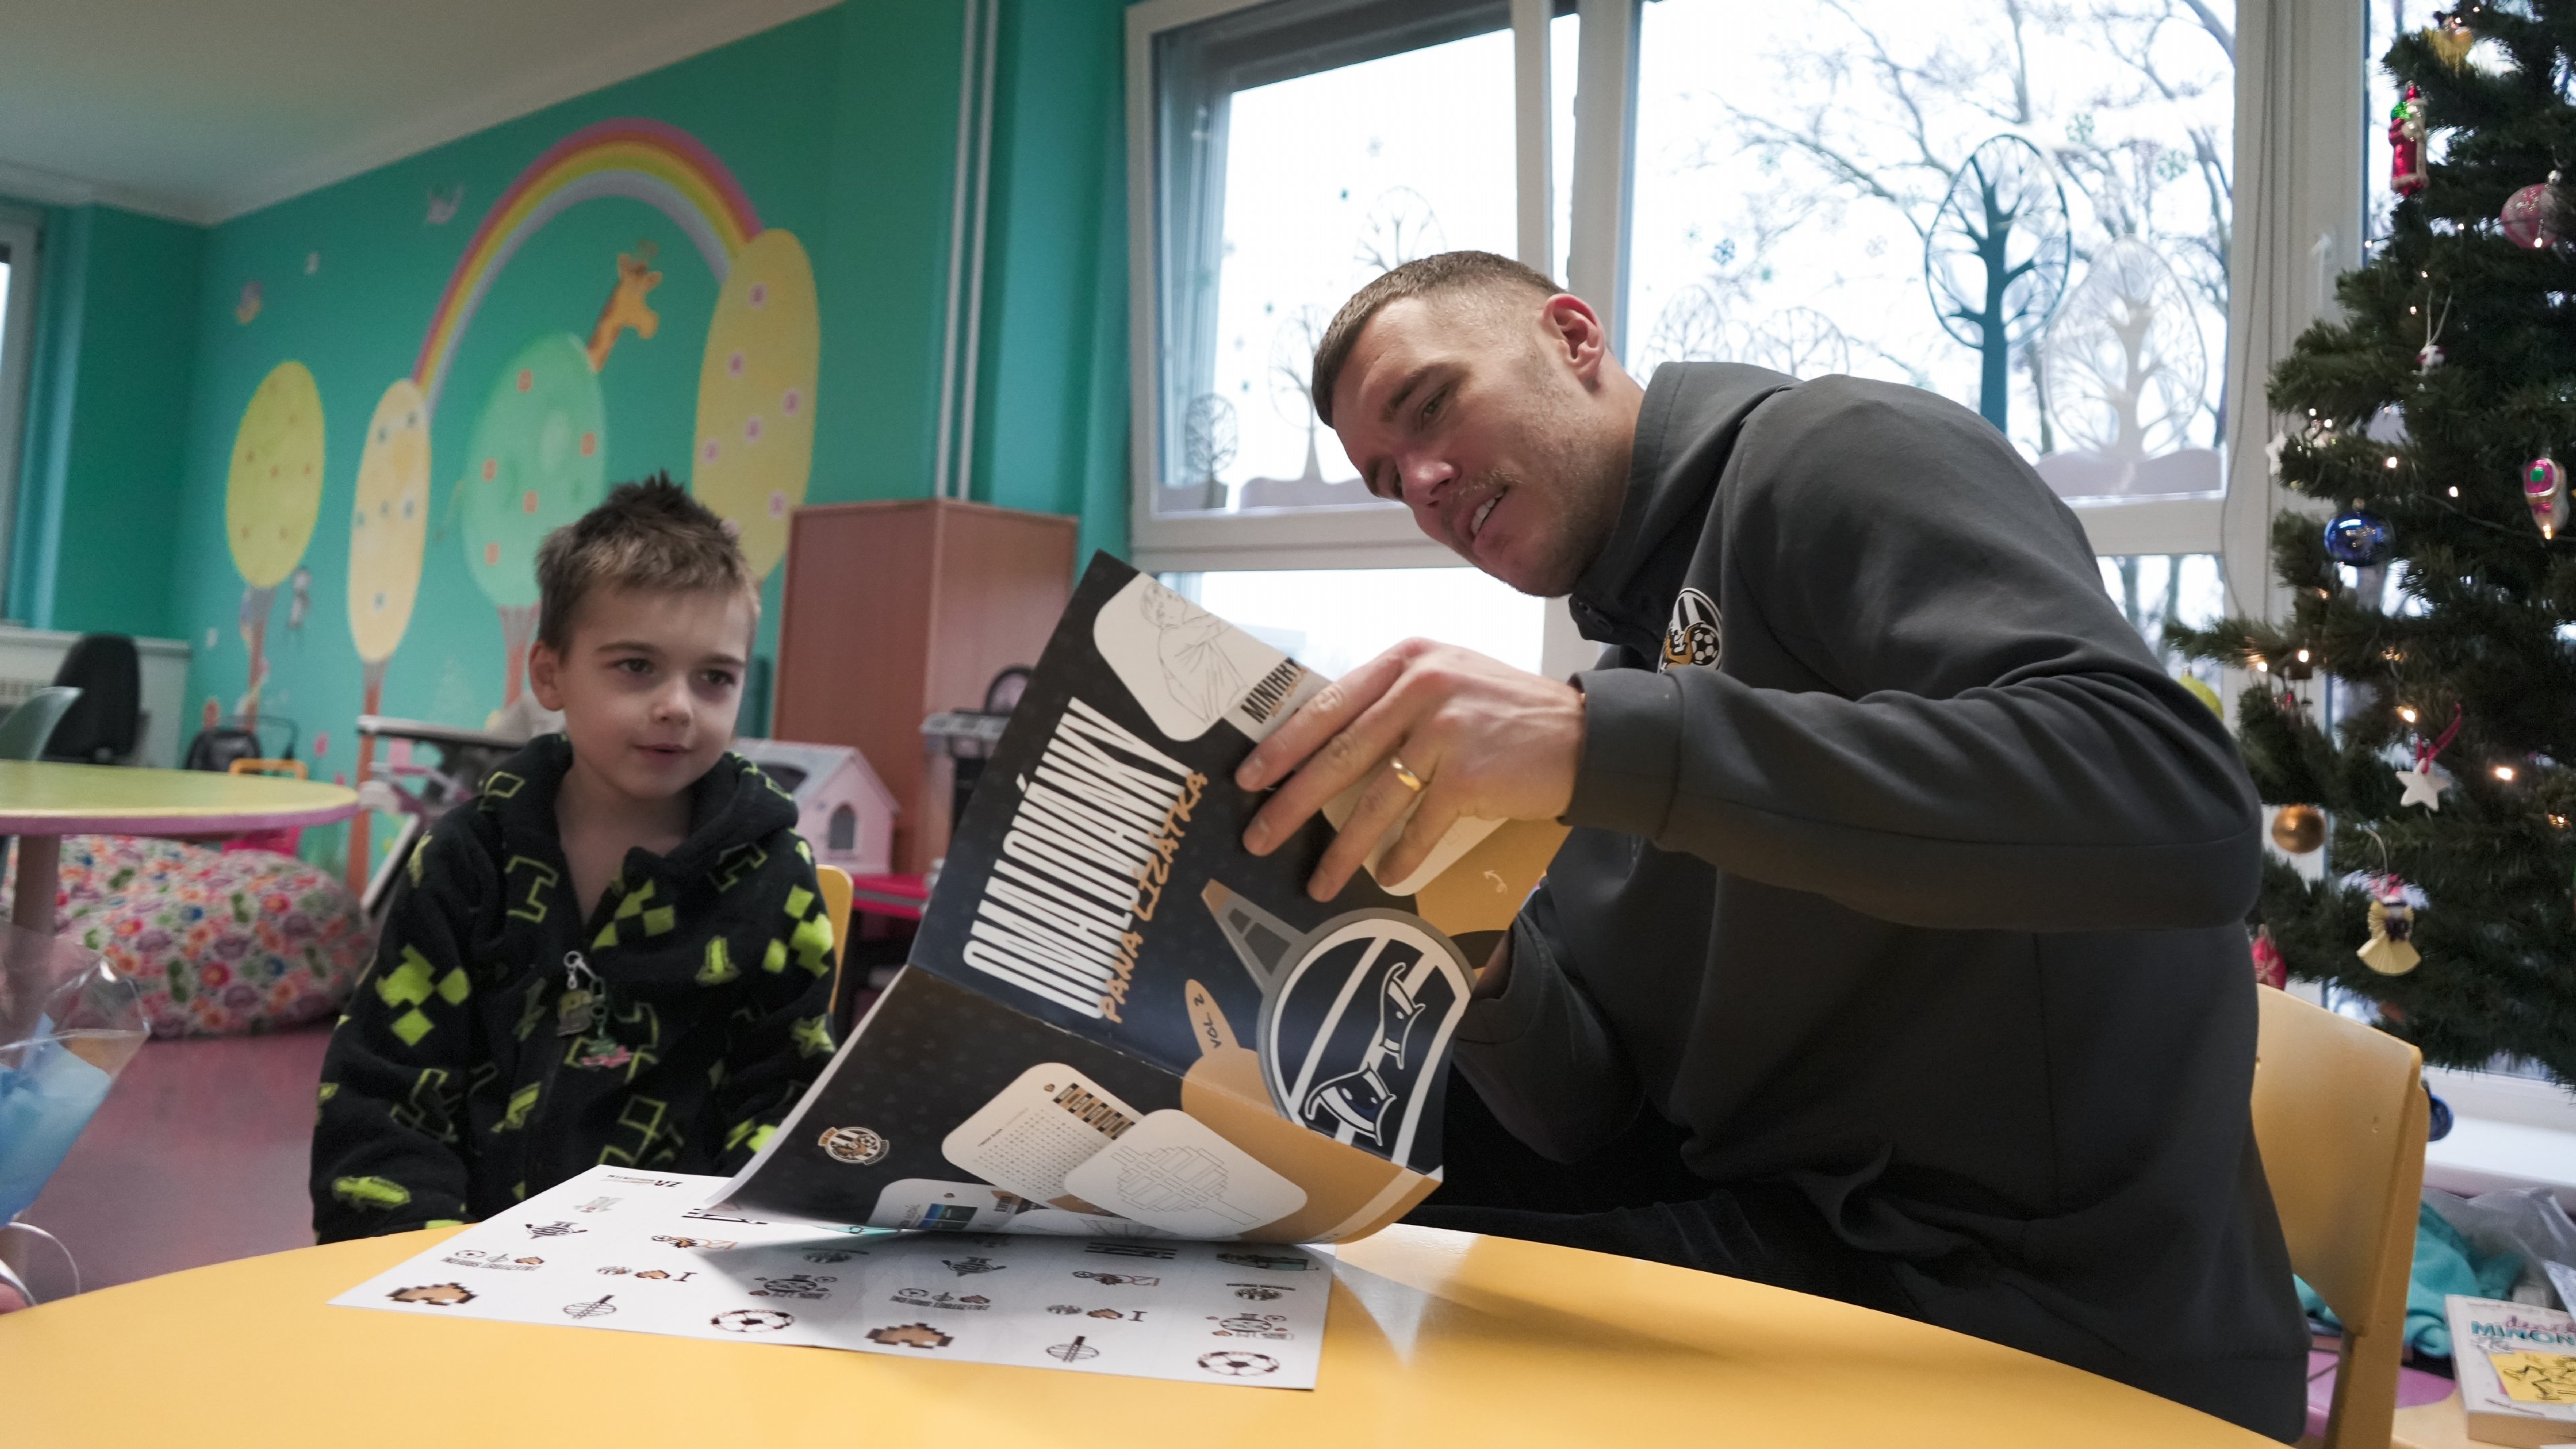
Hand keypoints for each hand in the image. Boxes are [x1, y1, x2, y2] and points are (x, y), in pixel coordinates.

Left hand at [1236, 638, 1583, 898]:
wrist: (1587, 737)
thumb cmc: (1510, 714)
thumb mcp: (1449, 681)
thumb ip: (1395, 701)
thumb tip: (1328, 748)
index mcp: (1408, 659)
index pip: (1328, 705)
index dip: (1283, 744)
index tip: (1249, 775)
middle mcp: (1421, 686)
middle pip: (1338, 754)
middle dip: (1291, 802)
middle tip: (1259, 836)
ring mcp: (1444, 729)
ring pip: (1372, 799)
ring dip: (1339, 849)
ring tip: (1316, 882)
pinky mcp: (1467, 773)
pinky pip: (1418, 825)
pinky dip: (1400, 856)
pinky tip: (1386, 877)